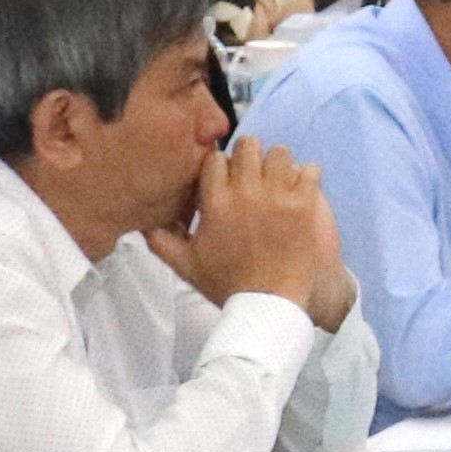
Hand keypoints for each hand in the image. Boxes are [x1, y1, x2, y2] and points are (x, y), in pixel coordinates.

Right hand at [161, 140, 351, 322]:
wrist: (270, 305)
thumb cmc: (228, 286)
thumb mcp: (186, 265)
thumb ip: (161, 241)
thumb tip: (140, 224)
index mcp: (215, 202)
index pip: (216, 158)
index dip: (222, 166)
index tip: (228, 179)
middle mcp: (245, 192)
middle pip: (248, 146)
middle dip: (250, 158)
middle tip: (255, 176)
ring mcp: (278, 196)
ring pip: (279, 153)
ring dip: (279, 165)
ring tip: (279, 182)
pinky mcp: (305, 205)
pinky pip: (310, 170)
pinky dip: (307, 177)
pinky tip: (301, 192)